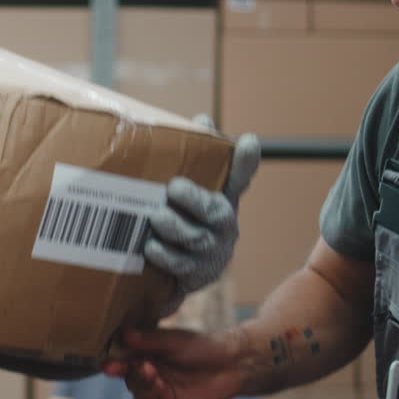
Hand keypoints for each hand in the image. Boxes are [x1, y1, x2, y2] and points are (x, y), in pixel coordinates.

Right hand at [103, 326, 241, 398]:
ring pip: (134, 390)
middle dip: (127, 371)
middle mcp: (146, 369)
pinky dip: (149, 396)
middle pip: (124, 374)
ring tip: (155, 375)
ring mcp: (155, 388)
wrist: (229, 366)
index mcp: (145, 351)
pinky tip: (161, 387)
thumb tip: (125, 334)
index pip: (121, 355)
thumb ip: (150, 340)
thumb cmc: (202, 347)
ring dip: (140, 383)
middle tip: (141, 365)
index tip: (110, 362)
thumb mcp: (175, 340)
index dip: (113, 359)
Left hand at [144, 116, 259, 312]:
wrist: (176, 278)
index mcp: (224, 200)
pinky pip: (180, 265)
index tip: (248, 141)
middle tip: (174, 188)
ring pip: (196, 239)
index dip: (245, 161)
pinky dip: (164, 255)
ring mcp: (213, 252)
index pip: (240, 177)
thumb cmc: (183, 223)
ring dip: (174, 227)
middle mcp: (224, 226)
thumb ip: (195, 162)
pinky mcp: (197, 276)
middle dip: (195, 199)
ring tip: (156, 218)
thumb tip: (202, 120)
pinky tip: (150, 247)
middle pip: (216, 211)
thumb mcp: (190, 195)